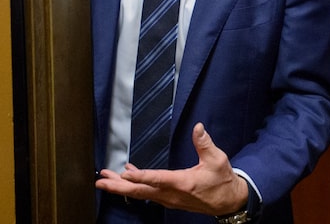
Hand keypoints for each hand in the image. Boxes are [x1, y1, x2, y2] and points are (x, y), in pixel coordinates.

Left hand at [95, 123, 247, 214]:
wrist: (228, 201)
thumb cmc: (223, 181)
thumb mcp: (217, 160)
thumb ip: (205, 144)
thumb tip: (198, 128)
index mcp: (182, 183)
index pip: (157, 179)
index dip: (141, 176)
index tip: (125, 172)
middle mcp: (171, 194)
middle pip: (140, 191)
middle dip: (118, 185)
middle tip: (101, 180)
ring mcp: (169, 199)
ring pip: (140, 194)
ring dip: (121, 186)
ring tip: (106, 179)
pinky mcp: (169, 199)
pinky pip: (147, 194)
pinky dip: (134, 186)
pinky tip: (127, 176)